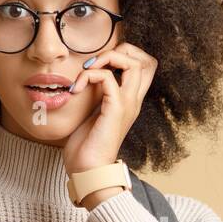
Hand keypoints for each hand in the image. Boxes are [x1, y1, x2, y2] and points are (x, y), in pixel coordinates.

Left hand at [62, 42, 157, 175]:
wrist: (88, 171)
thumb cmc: (86, 147)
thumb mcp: (92, 112)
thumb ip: (96, 93)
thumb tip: (87, 74)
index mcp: (130, 101)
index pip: (145, 66)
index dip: (126, 54)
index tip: (100, 64)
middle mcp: (133, 101)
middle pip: (146, 60)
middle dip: (119, 50)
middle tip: (94, 64)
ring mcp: (127, 105)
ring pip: (133, 64)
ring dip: (106, 58)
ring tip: (86, 71)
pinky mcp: (114, 110)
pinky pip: (107, 78)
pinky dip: (89, 75)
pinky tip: (76, 89)